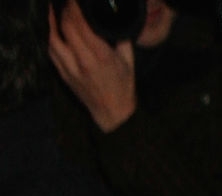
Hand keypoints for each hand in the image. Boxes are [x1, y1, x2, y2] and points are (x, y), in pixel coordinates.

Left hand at [48, 1, 137, 132]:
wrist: (114, 115)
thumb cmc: (123, 87)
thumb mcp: (128, 60)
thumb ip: (120, 37)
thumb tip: (112, 19)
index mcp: (101, 56)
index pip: (81, 24)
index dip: (75, 7)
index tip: (75, 0)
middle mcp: (83, 61)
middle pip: (66, 27)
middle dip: (65, 11)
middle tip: (68, 4)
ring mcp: (71, 69)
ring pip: (53, 38)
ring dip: (52, 21)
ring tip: (54, 10)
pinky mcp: (64, 75)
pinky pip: (51, 51)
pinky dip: (50, 37)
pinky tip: (52, 29)